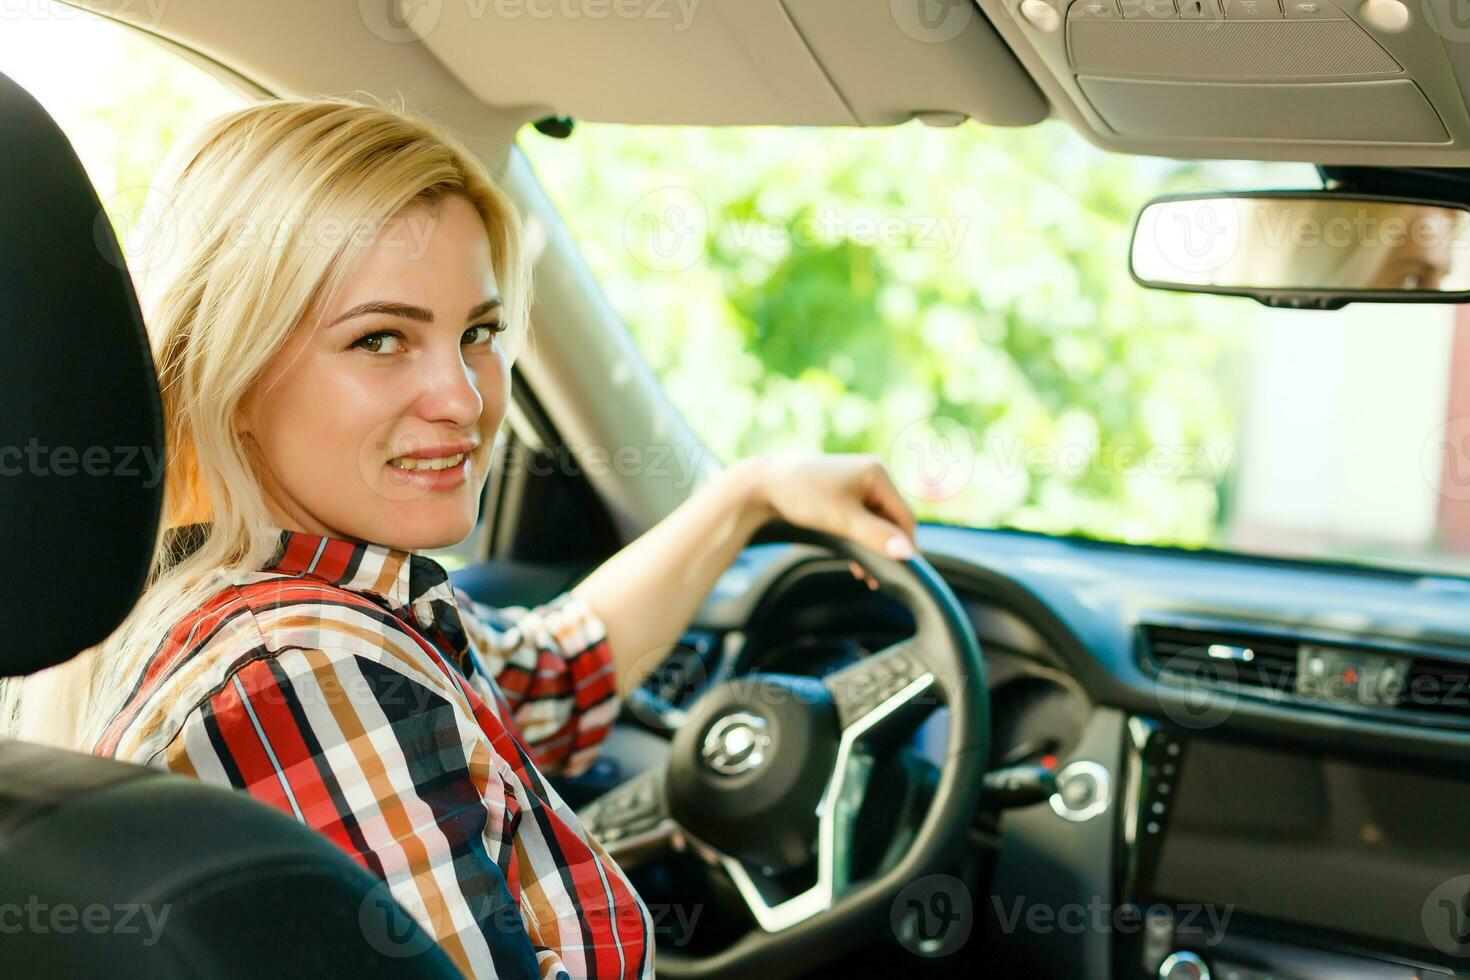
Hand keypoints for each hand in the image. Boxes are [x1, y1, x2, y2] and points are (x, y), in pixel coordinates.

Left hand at [743, 453, 917, 590]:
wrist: (762, 484)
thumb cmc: (802, 496)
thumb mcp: (842, 519)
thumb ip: (876, 536)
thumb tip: (907, 553)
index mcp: (877, 473)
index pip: (904, 516)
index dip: (905, 546)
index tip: (903, 574)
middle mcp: (871, 475)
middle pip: (891, 520)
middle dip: (886, 550)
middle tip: (878, 579)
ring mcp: (857, 483)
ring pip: (876, 523)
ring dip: (872, 548)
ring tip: (864, 575)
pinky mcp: (843, 493)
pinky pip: (861, 520)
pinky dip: (860, 540)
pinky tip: (855, 561)